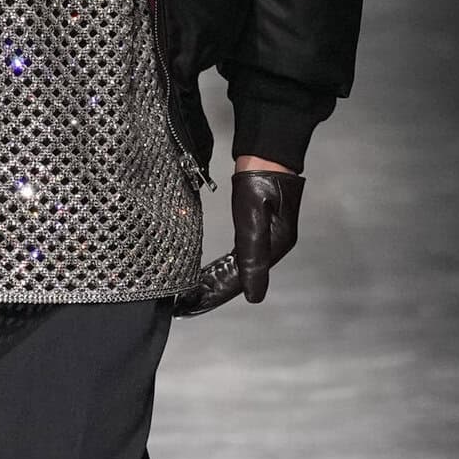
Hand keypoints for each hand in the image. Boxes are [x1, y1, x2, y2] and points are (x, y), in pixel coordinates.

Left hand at [172, 163, 303, 317]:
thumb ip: (253, 260)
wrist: (267, 150)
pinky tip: (209, 273)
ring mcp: (267, 237)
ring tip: (191, 295)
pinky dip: (220, 268)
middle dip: (211, 293)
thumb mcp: (253, 221)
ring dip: (214, 282)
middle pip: (239, 279)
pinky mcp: (258, 227)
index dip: (215, 296)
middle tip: (184, 306)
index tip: (189, 308)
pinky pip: (237, 257)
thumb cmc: (259, 181)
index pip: (240, 283)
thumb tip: (254, 299)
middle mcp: (273, 247)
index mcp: (274, 249)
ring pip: (236, 270)